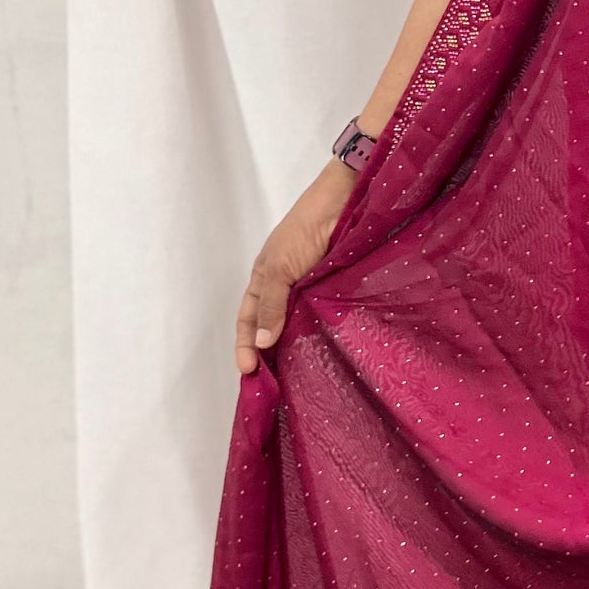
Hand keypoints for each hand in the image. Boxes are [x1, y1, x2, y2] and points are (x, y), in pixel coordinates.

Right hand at [235, 159, 354, 373]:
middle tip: (272, 385)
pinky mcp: (336, 289)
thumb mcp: (279, 268)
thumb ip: (272, 305)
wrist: (343, 204)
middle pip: (273, 327)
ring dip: (298, 347)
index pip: (248, 320)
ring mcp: (312, 290)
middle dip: (270, 354)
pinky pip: (326, 317)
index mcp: (264, 280)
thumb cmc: (303, 231)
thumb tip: (263, 344)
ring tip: (300, 376)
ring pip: (300, 325)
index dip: (245, 345)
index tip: (248, 372)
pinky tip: (327, 352)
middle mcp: (286, 288)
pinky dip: (324, 334)